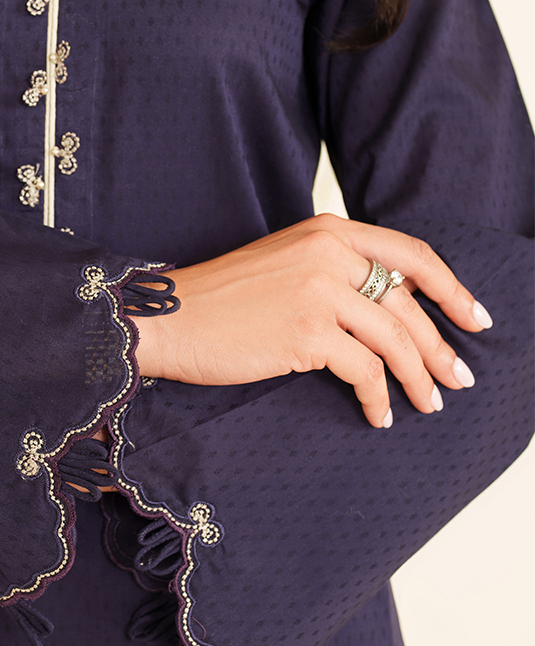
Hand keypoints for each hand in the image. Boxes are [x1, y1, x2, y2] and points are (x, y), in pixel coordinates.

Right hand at [134, 215, 490, 428]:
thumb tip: (388, 311)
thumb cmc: (221, 299)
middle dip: (440, 347)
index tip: (474, 318)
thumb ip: (333, 271)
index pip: (412, 255)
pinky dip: (377, 398)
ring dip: (418, 378)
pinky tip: (377, 414)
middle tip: (458, 378)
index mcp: (327, 230)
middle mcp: (329, 253)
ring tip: (428, 404)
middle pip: (408, 305)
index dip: (451, 289)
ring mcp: (320, 291)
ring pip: (395, 340)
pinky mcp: (307, 331)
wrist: (170, 316)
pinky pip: (364, 371)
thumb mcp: (285, 264)